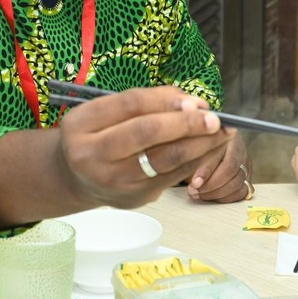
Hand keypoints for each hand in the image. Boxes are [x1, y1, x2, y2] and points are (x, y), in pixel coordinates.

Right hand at [55, 86, 229, 208]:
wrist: (75, 179)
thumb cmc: (96, 136)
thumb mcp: (105, 111)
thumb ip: (144, 102)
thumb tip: (193, 103)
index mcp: (81, 125)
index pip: (130, 104)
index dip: (167, 100)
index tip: (195, 100)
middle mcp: (92, 155)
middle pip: (147, 133)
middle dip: (187, 124)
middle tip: (215, 119)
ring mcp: (113, 180)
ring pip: (165, 159)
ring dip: (200, 144)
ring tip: (222, 133)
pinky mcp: (133, 198)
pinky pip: (172, 176)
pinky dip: (196, 160)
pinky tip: (210, 148)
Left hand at [186, 130, 251, 202]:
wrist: (209, 144)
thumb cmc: (200, 143)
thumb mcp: (194, 145)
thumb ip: (194, 156)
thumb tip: (193, 180)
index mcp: (228, 138)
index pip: (222, 158)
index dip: (207, 174)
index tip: (194, 183)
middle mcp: (240, 150)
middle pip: (232, 173)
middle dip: (211, 187)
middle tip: (193, 191)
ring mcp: (246, 164)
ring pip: (237, 185)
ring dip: (216, 194)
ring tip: (199, 194)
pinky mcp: (247, 177)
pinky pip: (241, 192)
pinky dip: (225, 198)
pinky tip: (211, 196)